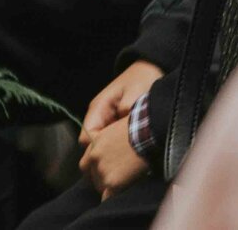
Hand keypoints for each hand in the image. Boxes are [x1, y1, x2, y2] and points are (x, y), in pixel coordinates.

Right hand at [77, 60, 161, 198]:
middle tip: (121, 169)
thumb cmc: (142, 80)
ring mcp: (106, 118)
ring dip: (111, 153)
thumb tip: (122, 126)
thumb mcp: (136, 93)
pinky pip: (110, 139)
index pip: (87, 136)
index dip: (97, 151)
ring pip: (100, 143)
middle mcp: (98, 114)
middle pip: (90, 143)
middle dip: (102, 157)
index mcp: (98, 108)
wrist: (150, 68)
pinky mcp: (116, 121)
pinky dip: (118, 148)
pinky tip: (132, 154)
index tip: (114, 162)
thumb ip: (126, 110)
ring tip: (127, 165)